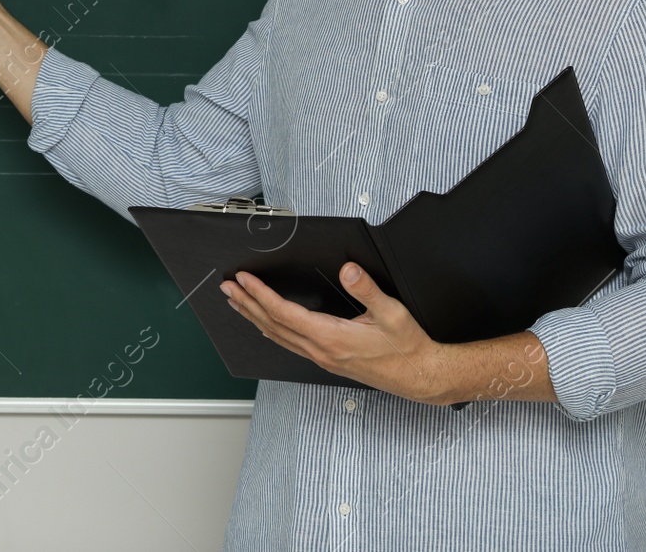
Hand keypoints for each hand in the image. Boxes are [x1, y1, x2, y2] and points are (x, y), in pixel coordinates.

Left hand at [221, 263, 451, 405]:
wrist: (418, 376)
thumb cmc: (407, 347)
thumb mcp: (391, 313)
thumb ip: (367, 289)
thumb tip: (348, 270)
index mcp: (331, 337)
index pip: (284, 313)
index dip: (261, 294)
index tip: (244, 279)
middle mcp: (321, 350)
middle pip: (272, 325)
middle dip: (247, 304)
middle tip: (227, 287)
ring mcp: (322, 358)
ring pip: (278, 336)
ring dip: (254, 317)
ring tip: (237, 302)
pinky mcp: (327, 360)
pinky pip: (289, 344)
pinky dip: (271, 330)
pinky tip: (265, 324)